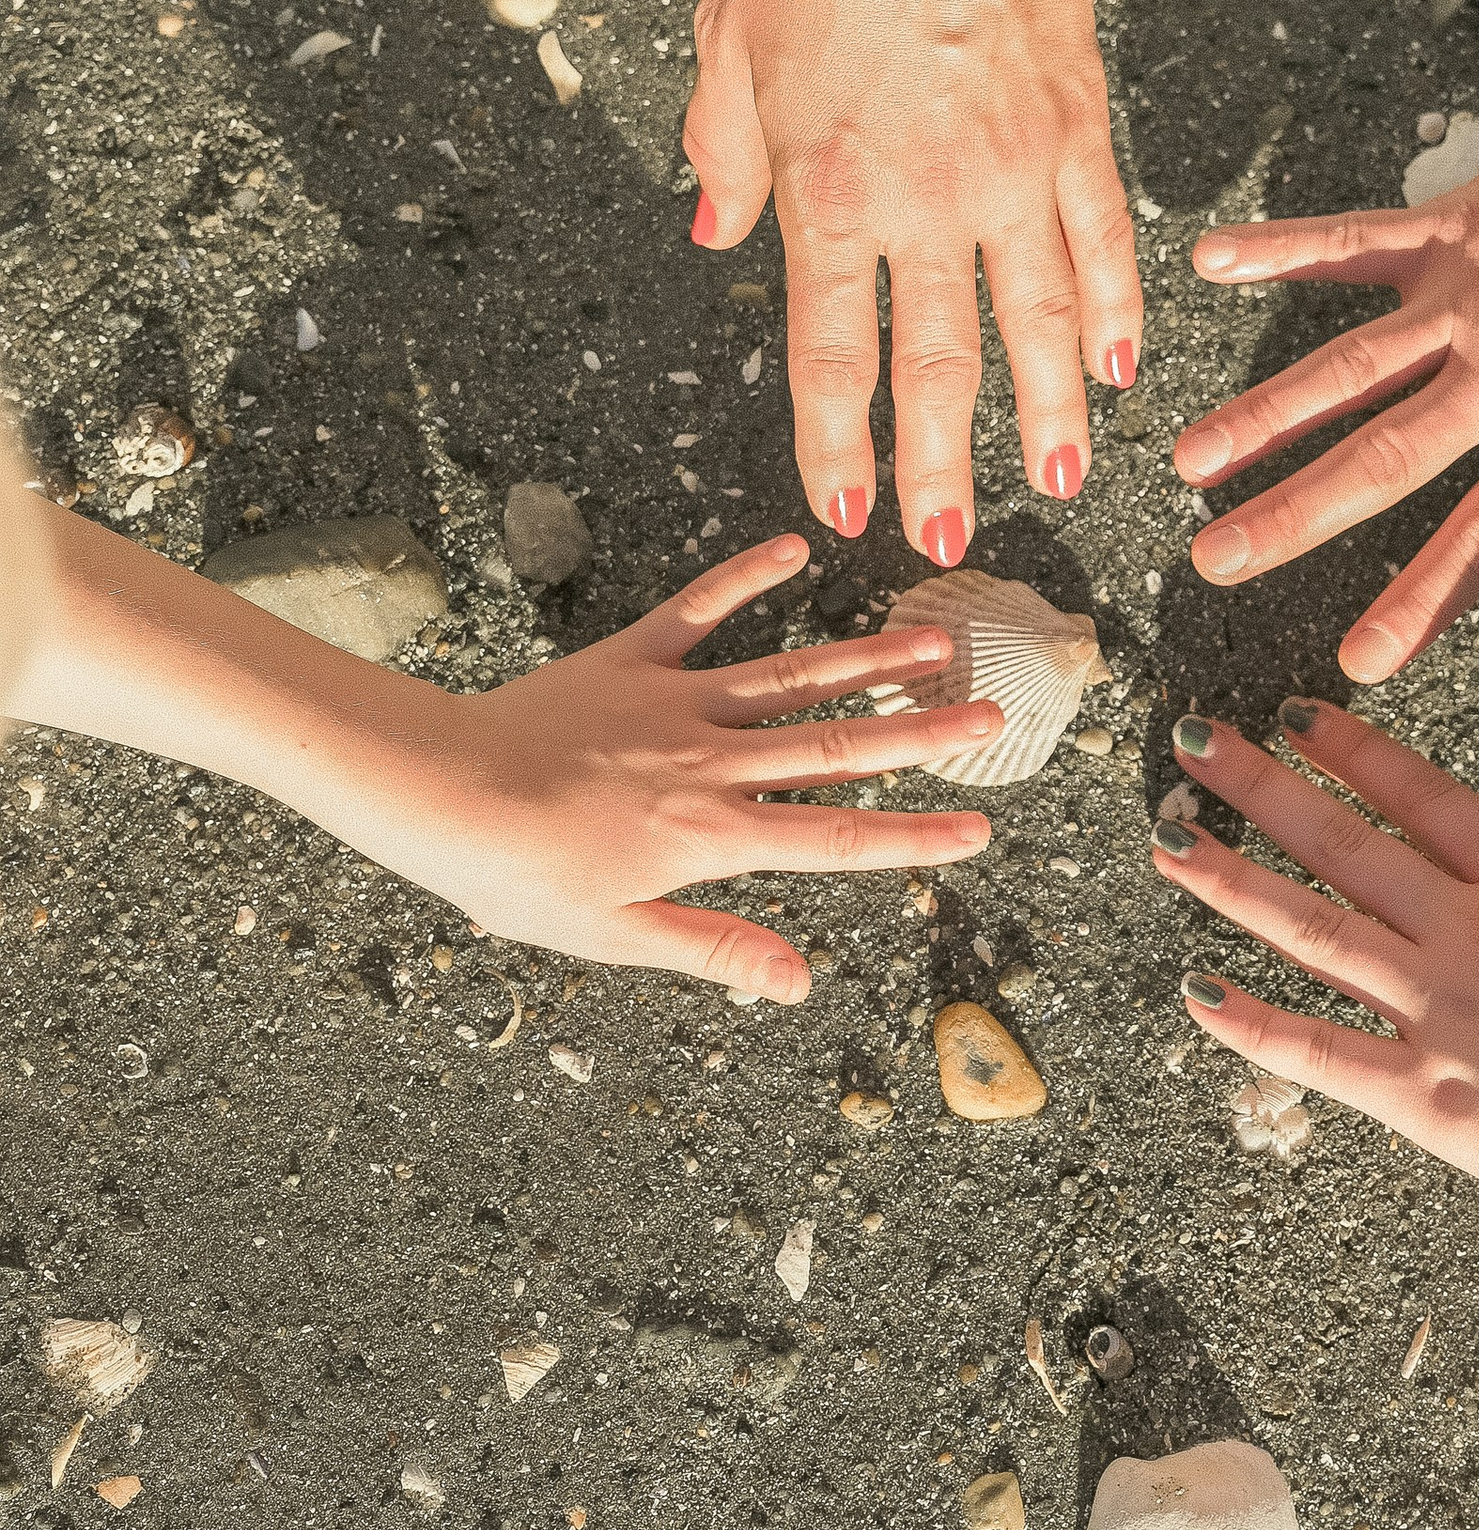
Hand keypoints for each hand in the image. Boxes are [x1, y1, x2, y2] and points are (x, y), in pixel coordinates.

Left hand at [386, 539, 999, 998]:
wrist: (435, 789)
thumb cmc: (516, 875)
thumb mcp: (614, 934)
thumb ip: (713, 950)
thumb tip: (798, 983)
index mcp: (710, 836)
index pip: (834, 839)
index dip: (913, 835)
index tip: (980, 828)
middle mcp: (710, 762)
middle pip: (837, 747)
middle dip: (923, 731)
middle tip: (993, 712)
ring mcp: (675, 702)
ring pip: (791, 677)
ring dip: (868, 655)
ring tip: (937, 635)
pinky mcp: (632, 659)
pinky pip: (699, 610)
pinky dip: (744, 576)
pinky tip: (794, 547)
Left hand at [685, 0, 1142, 554]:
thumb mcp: (725, 33)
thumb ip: (721, 151)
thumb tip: (716, 237)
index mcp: (829, 187)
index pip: (832, 351)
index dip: (839, 443)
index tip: (849, 511)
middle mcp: (929, 200)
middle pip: (942, 363)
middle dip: (944, 463)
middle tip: (947, 540)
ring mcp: (1017, 169)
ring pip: (1040, 323)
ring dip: (1047, 416)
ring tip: (1060, 484)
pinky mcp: (1081, 125)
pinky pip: (1105, 240)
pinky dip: (1116, 310)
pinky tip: (1122, 368)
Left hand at [1147, 700, 1478, 1259]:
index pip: (1426, 799)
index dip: (1356, 750)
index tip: (1299, 713)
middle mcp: (1475, 940)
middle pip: (1347, 847)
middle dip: (1264, 789)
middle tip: (1197, 745)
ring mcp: (1443, 1019)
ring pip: (1314, 933)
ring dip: (1233, 883)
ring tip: (1169, 840)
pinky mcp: (1429, 1101)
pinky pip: (1323, 1055)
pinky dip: (1256, 1025)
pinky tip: (1197, 992)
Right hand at [1168, 82, 1478, 680]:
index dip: (1420, 603)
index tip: (1357, 662)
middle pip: (1381, 460)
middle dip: (1291, 518)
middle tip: (1213, 561)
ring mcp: (1470, 297)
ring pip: (1345, 365)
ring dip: (1261, 412)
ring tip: (1185, 459)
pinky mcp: (1456, 225)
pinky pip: (1351, 241)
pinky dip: (1279, 250)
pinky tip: (1206, 263)